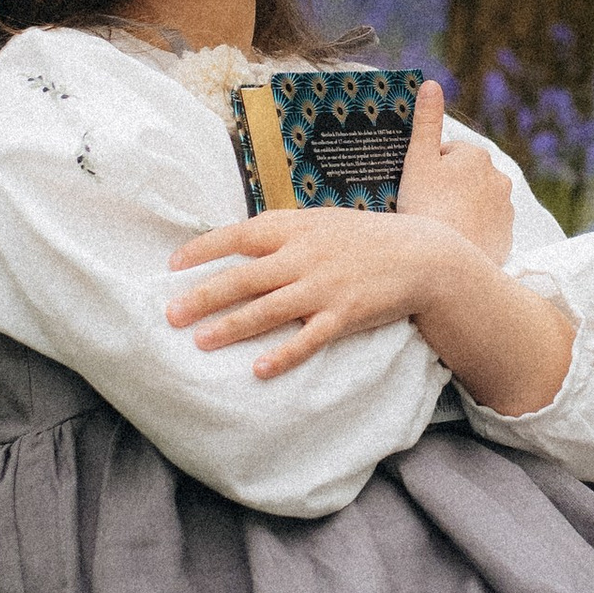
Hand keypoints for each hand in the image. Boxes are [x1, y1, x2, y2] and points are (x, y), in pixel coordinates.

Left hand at [166, 204, 468, 379]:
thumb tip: (238, 242)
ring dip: (232, 327)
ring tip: (201, 341)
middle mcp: (305, 257)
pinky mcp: (344, 315)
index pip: (239, 235)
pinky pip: (308, 339)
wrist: (422, 256)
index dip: (203, 249)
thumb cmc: (365, 239)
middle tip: (171, 314)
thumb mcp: (321, 222)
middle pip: (244, 278)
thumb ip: (282, 233)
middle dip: (204, 296)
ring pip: (269, 310)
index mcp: (296, 228)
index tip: (171, 265)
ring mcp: (324, 287)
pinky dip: (284, 355)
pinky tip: (259, 370)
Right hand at [396, 80, 514, 261]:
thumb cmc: (426, 208)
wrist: (446, 263)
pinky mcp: (507, 237)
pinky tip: (457, 241)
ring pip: (476, 202)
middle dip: (448, 189)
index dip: (427, 171)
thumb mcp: (418, 161)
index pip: (446, 156)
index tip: (417, 189)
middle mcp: (499, 178)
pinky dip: (474, 231)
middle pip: (463, 179)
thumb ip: (426, 121)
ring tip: (441, 227)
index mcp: (476, 156)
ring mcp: (506, 209)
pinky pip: (486, 228)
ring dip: (461, 209)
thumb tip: (431, 83)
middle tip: (426, 209)